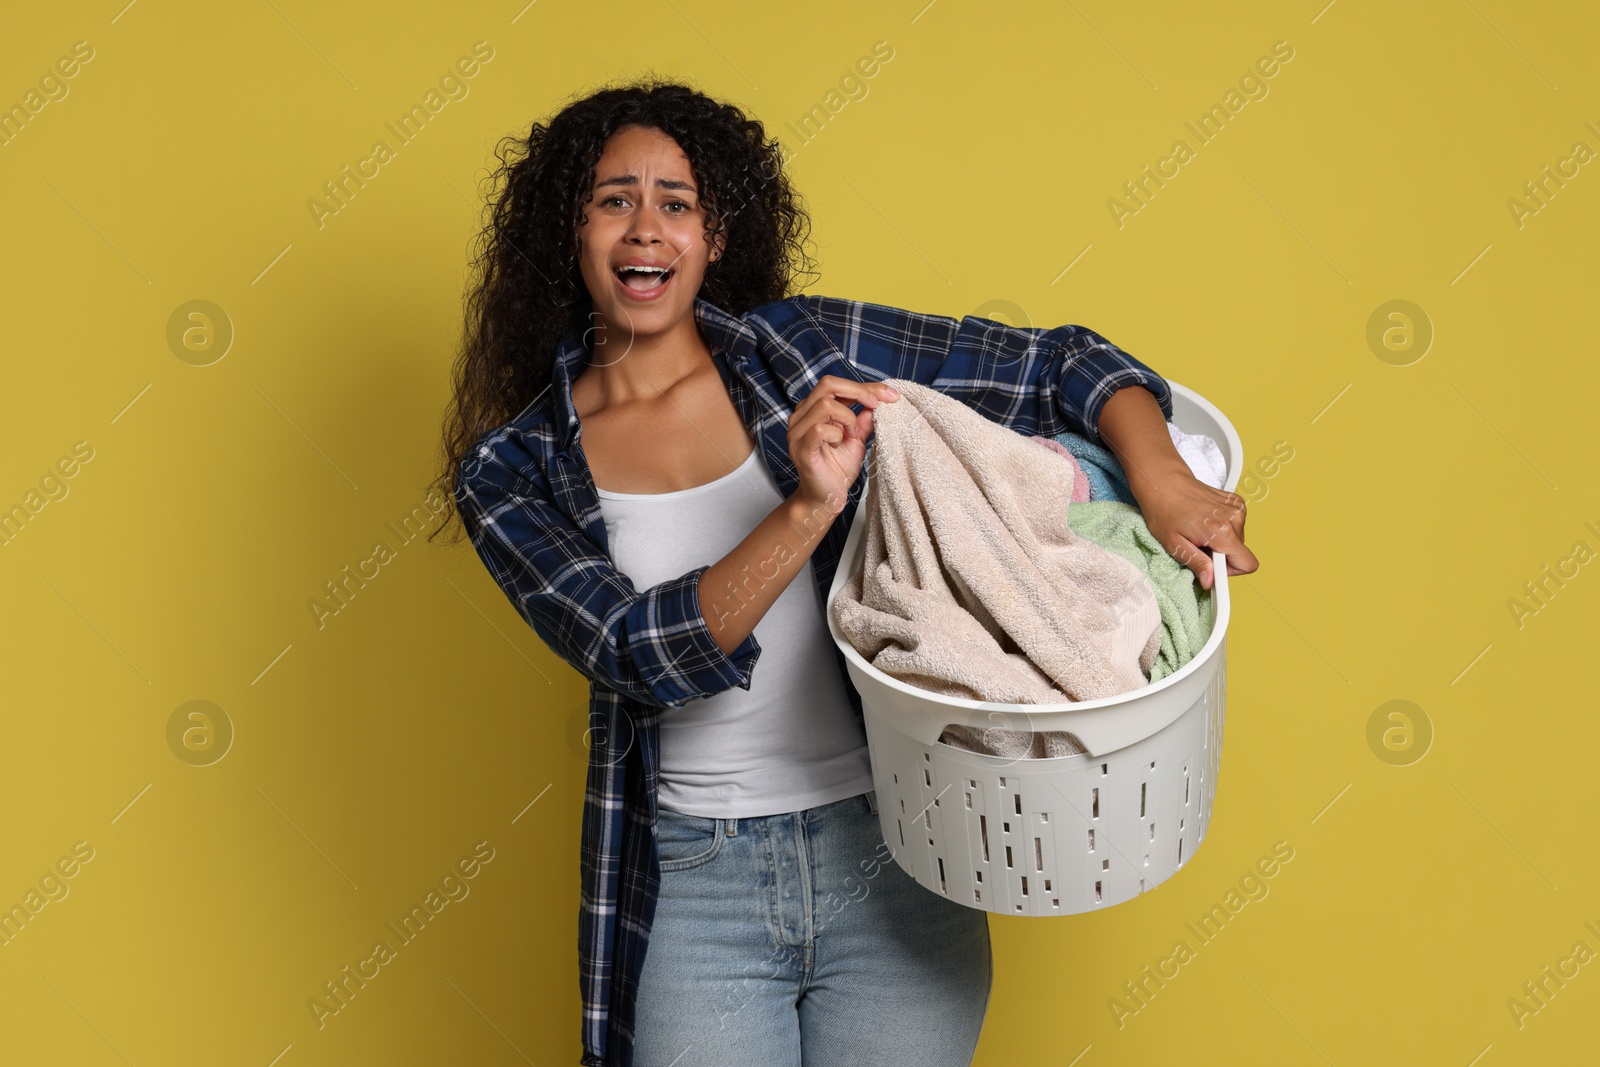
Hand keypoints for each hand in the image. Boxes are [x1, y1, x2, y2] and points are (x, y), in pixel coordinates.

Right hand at [788, 375, 898, 517]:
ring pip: (825, 404)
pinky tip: (839, 444)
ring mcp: (797, 432)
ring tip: (851, 435)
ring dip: (847, 418)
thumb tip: (880, 399)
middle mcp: (801, 416)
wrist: (826, 497)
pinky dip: (836, 434)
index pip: (837, 384)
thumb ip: (864, 418)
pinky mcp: (801, 448)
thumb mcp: (857, 438)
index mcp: (812, 409)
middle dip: (858, 392)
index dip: (865, 386)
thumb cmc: (837, 468)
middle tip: (877, 405)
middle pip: (827, 384)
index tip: (890, 394)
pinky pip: (819, 429)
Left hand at [1132, 468, 1259, 590]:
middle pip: (1240, 553)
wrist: (1164, 481)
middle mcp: (1234, 519)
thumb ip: (1196, 563)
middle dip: (1220, 556)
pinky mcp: (1236, 502)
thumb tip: (1210, 581)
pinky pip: (1236, 526)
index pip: (1248, 564)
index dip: (1230, 572)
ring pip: (1237, 541)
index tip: (1212, 568)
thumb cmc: (1164, 510)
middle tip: (1198, 545)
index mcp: (1222, 532)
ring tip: (1199, 531)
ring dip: (1220, 542)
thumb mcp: (1174, 544)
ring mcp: (1237, 509)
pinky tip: (1204, 521)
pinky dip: (1222, 528)